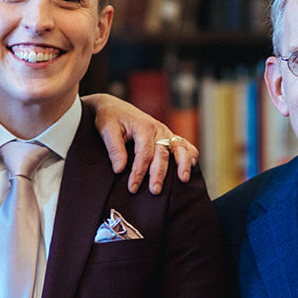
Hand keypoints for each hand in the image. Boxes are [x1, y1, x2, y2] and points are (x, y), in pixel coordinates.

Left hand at [84, 93, 198, 193]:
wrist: (114, 107)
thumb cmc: (110, 118)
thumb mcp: (107, 130)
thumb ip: (114, 149)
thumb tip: (120, 169)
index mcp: (143, 126)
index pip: (144, 153)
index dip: (139, 172)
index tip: (133, 187)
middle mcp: (158, 128)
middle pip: (162, 154)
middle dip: (159, 174)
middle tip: (155, 191)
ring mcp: (165, 132)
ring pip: (180, 148)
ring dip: (183, 164)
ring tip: (183, 180)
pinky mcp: (168, 136)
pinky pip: (184, 144)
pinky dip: (190, 155)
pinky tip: (190, 168)